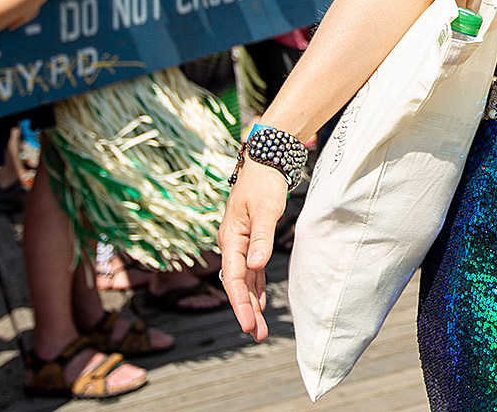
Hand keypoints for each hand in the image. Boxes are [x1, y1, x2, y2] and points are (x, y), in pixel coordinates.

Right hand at [218, 161, 288, 342]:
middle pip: (238, 284)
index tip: (248, 324)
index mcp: (230, 239)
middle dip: (246, 311)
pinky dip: (255, 288)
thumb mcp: (265, 209)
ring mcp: (240, 244)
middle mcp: (232, 244)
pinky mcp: (251, 241)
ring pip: (245, 280)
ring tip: (259, 329)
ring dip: (251, 303)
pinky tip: (259, 303)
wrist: (264, 162)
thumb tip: (256, 265)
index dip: (241, 303)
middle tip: (257, 335)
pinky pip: (251, 271)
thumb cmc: (263, 183)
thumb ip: (261, 237)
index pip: (234, 278)